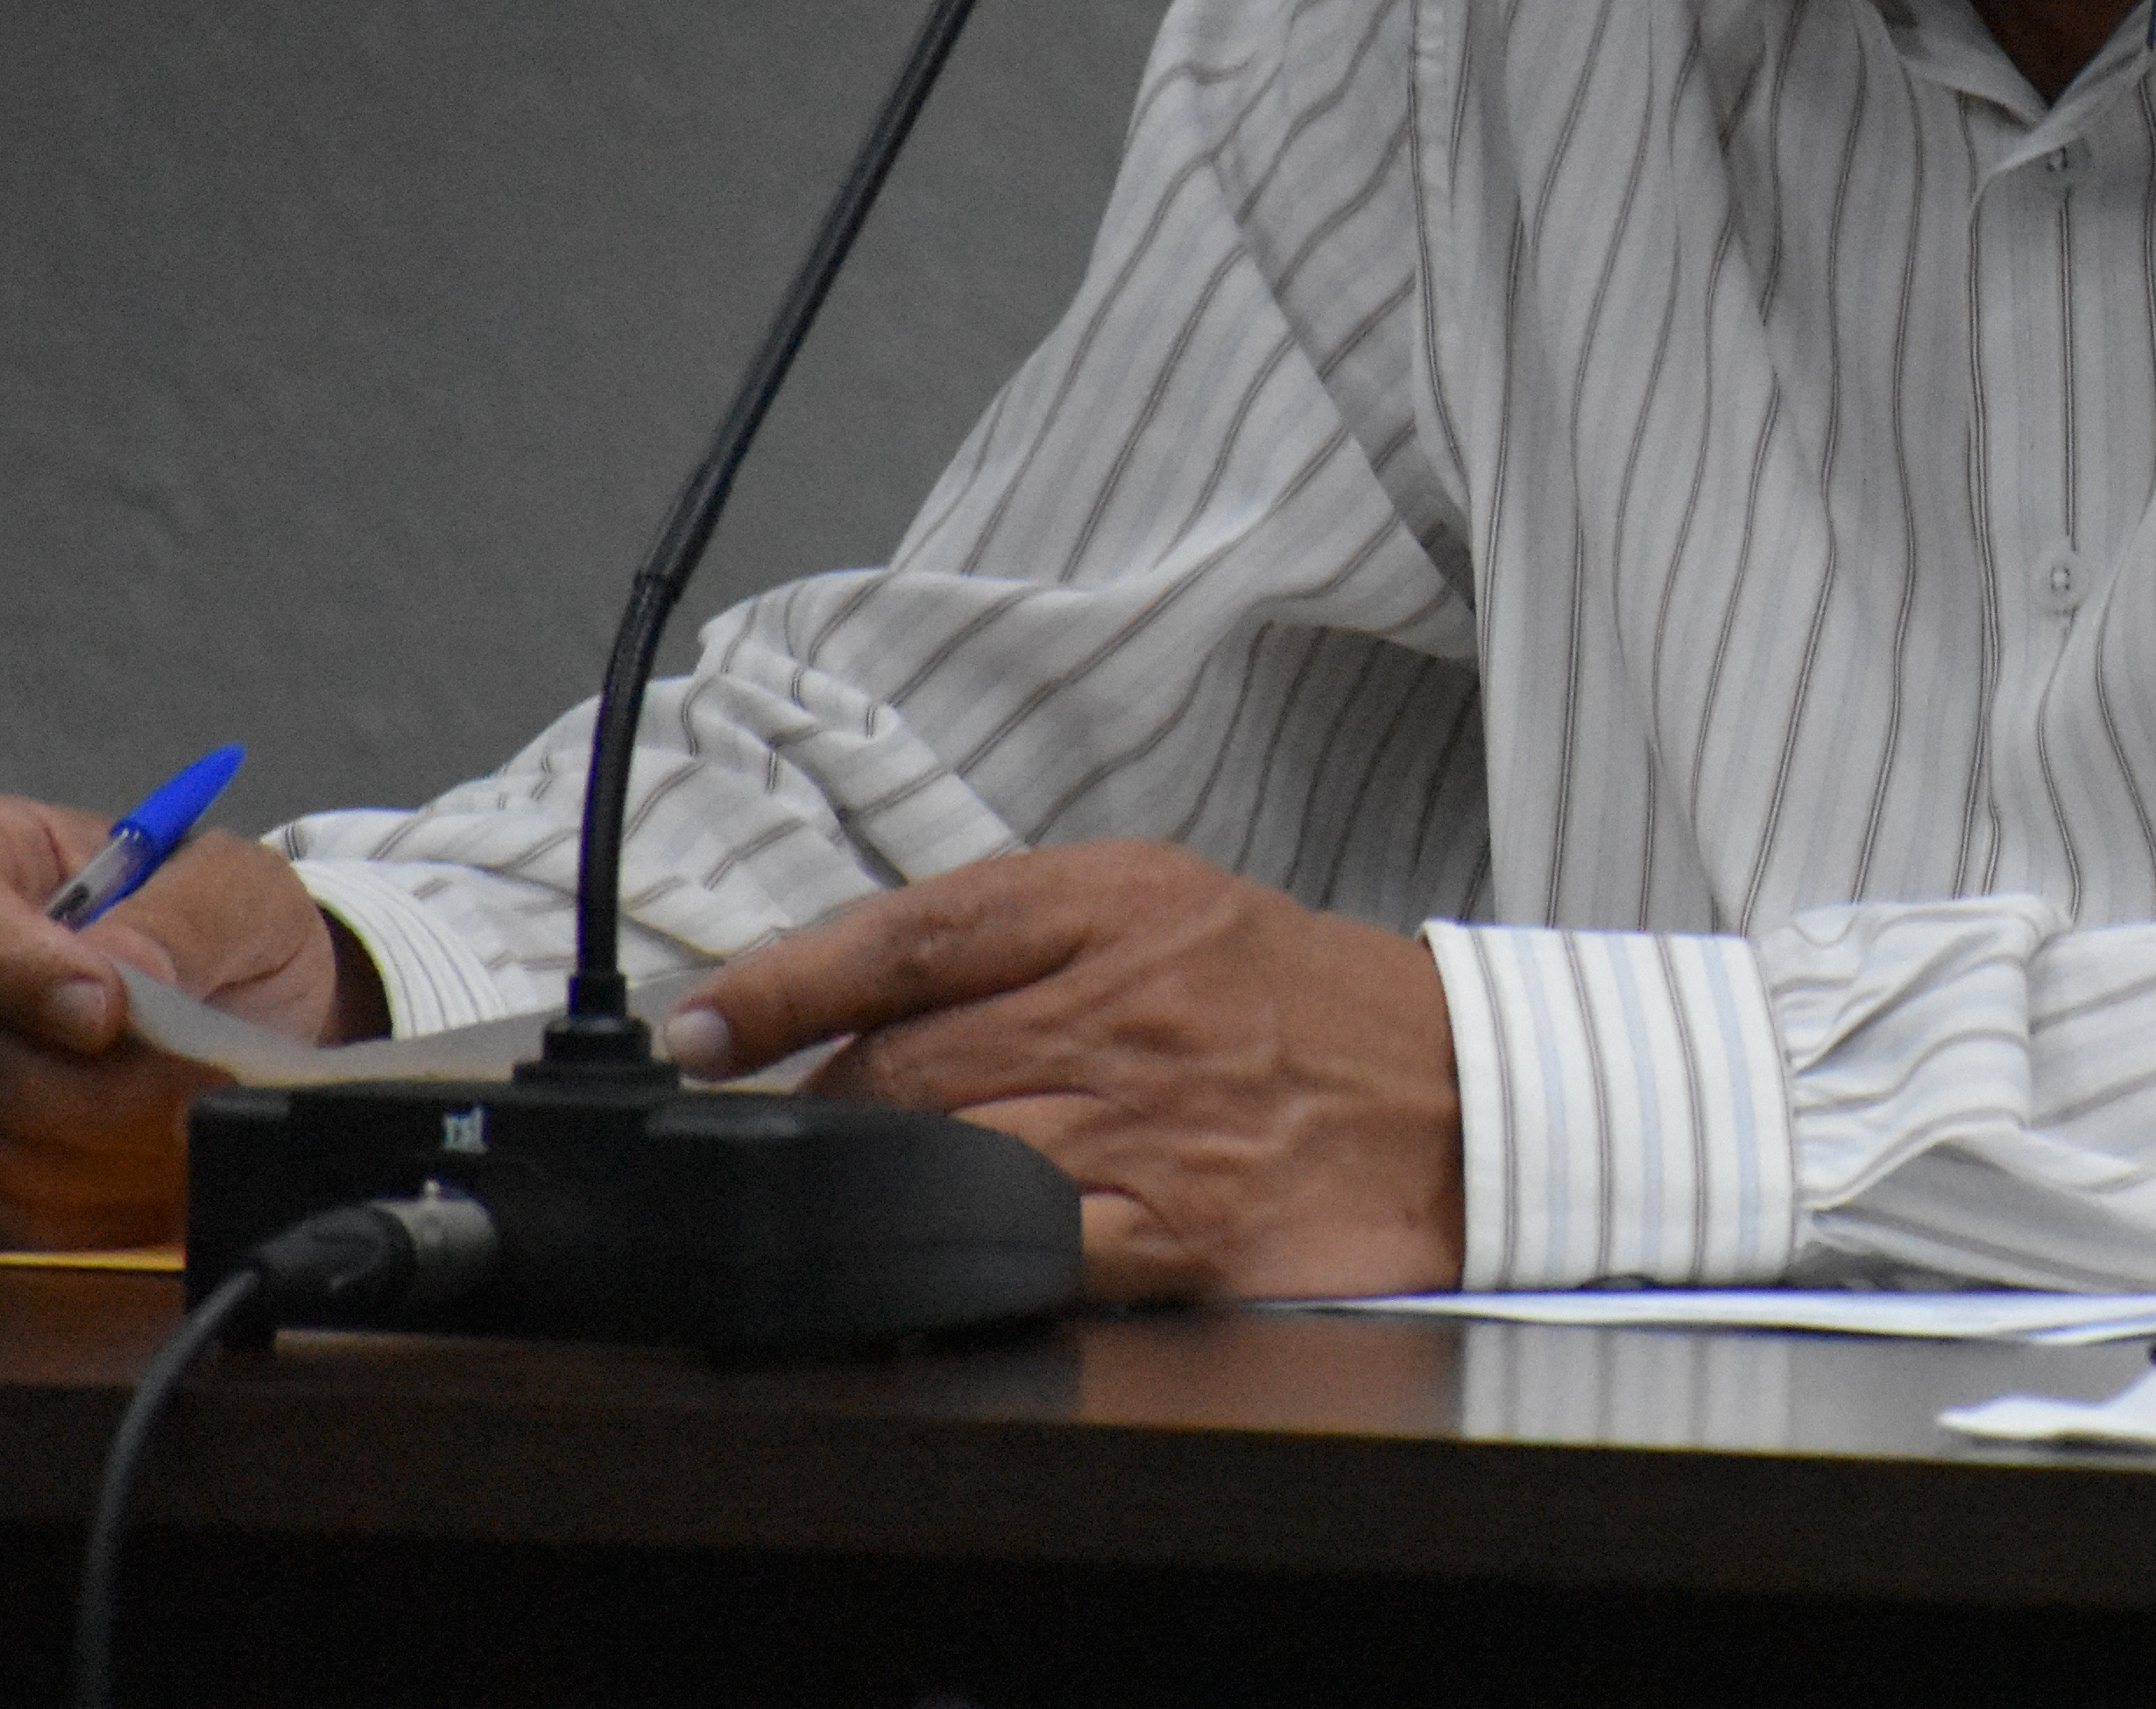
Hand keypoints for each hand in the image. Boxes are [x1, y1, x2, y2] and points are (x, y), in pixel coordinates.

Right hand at [0, 800, 374, 1251]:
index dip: (13, 965)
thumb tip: (122, 973)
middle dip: (92, 1082)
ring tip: (191, 1128)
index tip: (108, 1008)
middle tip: (195, 1081)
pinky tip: (150, 1187)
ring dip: (101, 1153)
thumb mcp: (238, 888)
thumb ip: (182, 916)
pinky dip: (79, 1214)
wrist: (243, 1013)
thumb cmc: (223, 927)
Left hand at [670, 842, 1461, 1303]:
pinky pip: (1025, 1247)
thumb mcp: (1165, 906)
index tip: (699, 1030)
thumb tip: (850, 986)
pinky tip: (933, 1250)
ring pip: (946, 1151)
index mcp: (1120, 902)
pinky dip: (956, 1252)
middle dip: (820, 1100)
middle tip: (786, 1123)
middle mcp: (1132, 1002)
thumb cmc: (1293, 999)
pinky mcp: (1182, 1228)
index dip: (782, 983)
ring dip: (874, 1177)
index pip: (912, 933)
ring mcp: (1156, 1121)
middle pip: (907, 1059)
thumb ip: (1018, 934)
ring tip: (865, 1179)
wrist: (1455, 1092)